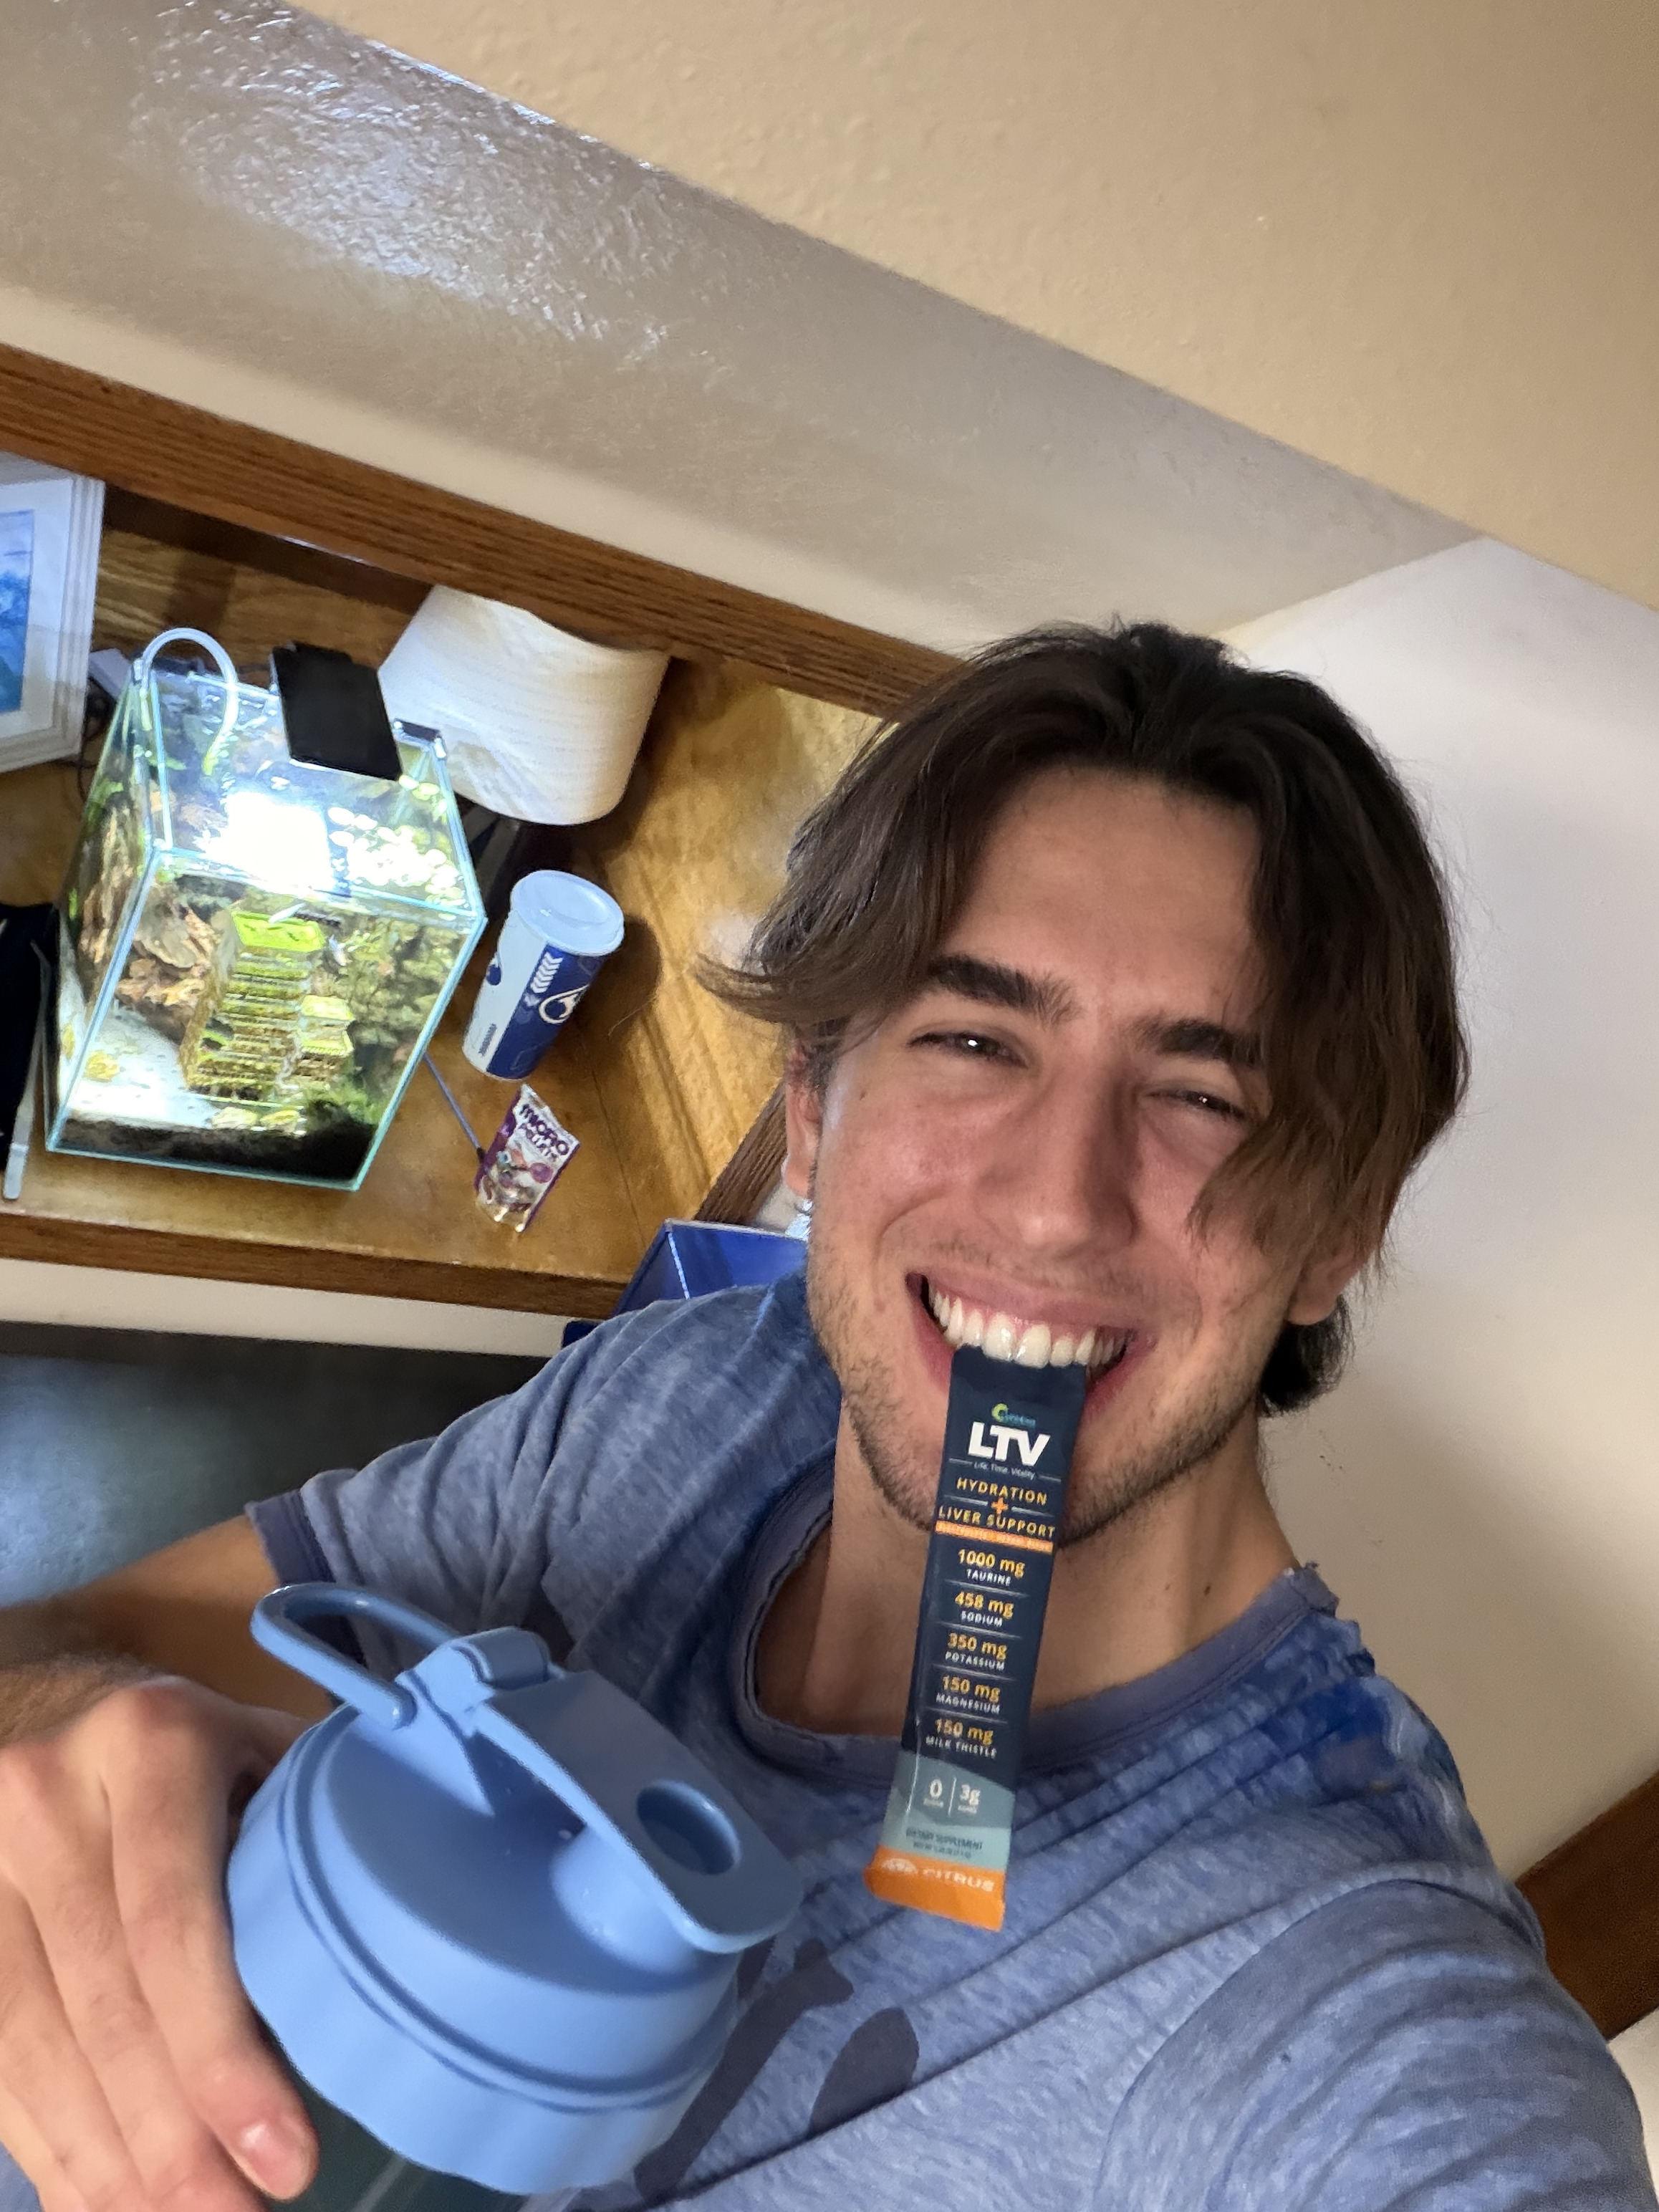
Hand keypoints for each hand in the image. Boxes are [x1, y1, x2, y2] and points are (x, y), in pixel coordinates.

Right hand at [0, 1679, 315, 2211]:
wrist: (75, 1712)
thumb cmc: (212, 1757)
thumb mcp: (271, 1758)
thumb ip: (316, 1843)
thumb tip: (402, 1976)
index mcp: (152, 1742)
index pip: (176, 1927)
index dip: (223, 2058)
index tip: (286, 2160)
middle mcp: (48, 1792)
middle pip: (108, 2004)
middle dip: (173, 2140)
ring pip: (34, 2046)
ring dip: (108, 2162)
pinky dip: (47, 2140)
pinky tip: (100, 2200)